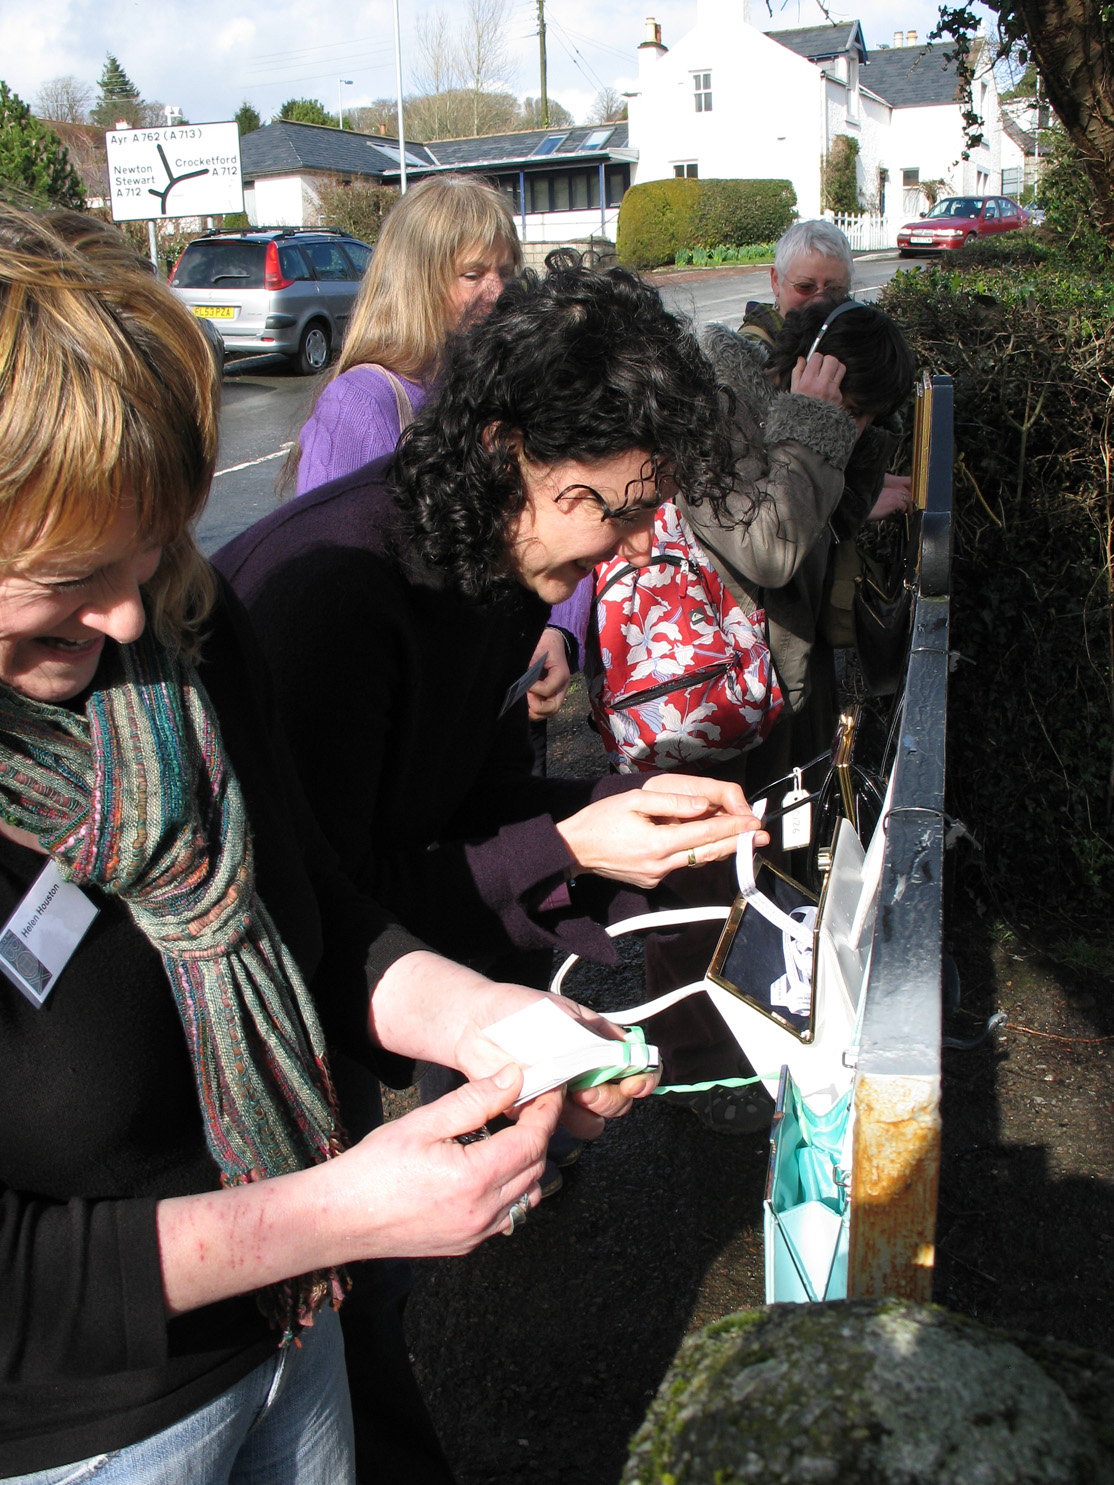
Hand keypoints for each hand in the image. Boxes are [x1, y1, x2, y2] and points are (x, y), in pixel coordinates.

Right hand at [334, 1066, 559, 1257]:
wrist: (338, 1218)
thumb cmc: (373, 1169)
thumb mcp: (423, 1122)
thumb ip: (474, 1100)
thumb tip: (514, 1077)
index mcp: (474, 1179)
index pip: (532, 1141)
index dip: (546, 1112)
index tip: (549, 1090)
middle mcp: (482, 1213)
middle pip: (536, 1167)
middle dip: (539, 1133)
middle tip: (530, 1105)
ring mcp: (476, 1234)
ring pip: (527, 1195)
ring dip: (528, 1164)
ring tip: (510, 1135)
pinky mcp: (466, 1245)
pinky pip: (507, 1216)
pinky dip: (512, 1191)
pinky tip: (491, 1170)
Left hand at [454, 991, 660, 1139]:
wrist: (475, 1025)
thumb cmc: (520, 1011)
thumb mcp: (563, 1014)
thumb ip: (593, 1038)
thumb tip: (622, 1055)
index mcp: (600, 1044)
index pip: (640, 1066)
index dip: (644, 1079)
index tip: (632, 1083)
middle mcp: (589, 1072)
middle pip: (621, 1101)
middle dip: (610, 1099)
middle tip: (585, 1090)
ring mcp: (566, 1094)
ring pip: (595, 1122)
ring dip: (586, 1114)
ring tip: (563, 1095)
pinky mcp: (542, 1112)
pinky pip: (559, 1129)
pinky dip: (555, 1120)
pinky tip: (540, 1100)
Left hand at [527, 628, 571, 719]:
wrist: (552, 643)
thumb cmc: (545, 645)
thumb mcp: (538, 649)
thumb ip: (530, 664)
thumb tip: (519, 679)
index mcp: (561, 674)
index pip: (548, 689)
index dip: (533, 688)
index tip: (523, 683)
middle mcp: (561, 688)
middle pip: (552, 708)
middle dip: (535, 706)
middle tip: (523, 696)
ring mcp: (557, 694)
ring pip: (548, 713)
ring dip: (533, 711)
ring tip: (522, 702)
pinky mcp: (551, 697)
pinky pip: (544, 711)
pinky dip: (533, 711)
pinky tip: (524, 703)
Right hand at [556, 779, 767, 888]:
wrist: (574, 849)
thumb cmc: (601, 819)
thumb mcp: (635, 800)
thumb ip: (672, 803)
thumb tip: (704, 806)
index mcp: (659, 843)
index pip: (705, 834)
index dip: (733, 828)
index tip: (754, 823)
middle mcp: (661, 865)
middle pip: (709, 853)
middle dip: (738, 844)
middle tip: (763, 836)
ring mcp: (657, 876)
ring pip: (697, 860)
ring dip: (720, 849)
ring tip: (743, 838)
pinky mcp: (651, 881)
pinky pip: (680, 865)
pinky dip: (696, 853)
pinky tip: (707, 842)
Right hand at [790, 351, 845, 404]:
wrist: (808, 427)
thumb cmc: (798, 408)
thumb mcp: (793, 389)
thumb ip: (797, 371)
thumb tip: (802, 358)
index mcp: (808, 381)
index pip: (817, 357)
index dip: (815, 358)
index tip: (813, 363)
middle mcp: (822, 385)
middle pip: (831, 359)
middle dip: (826, 360)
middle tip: (822, 366)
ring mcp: (832, 391)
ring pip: (840, 368)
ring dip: (834, 368)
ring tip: (828, 373)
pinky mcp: (839, 397)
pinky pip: (840, 382)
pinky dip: (834, 382)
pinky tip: (827, 389)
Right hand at [868, 473, 912, 520]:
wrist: (861, 509)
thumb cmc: (867, 510)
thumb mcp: (880, 508)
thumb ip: (888, 510)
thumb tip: (895, 517)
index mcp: (887, 490)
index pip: (901, 492)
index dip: (905, 500)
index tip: (905, 507)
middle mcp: (891, 491)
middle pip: (907, 494)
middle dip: (909, 503)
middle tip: (909, 512)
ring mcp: (893, 495)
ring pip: (907, 499)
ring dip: (907, 508)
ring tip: (905, 514)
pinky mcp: (894, 501)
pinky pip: (904, 506)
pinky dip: (902, 512)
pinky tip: (897, 516)